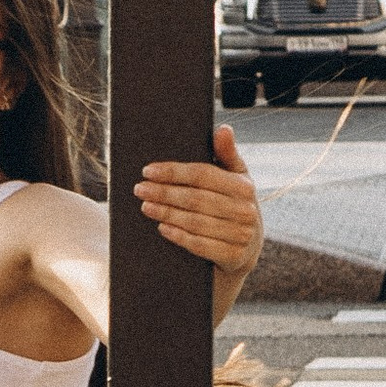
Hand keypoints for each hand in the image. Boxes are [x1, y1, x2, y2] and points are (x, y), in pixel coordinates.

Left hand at [134, 124, 264, 294]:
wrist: (245, 251)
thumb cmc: (233, 206)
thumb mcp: (234, 179)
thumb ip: (227, 154)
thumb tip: (224, 129)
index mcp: (245, 186)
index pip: (203, 175)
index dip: (174, 172)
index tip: (148, 170)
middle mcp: (246, 210)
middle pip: (196, 198)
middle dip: (164, 193)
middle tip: (140, 189)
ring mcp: (241, 235)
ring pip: (195, 222)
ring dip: (166, 214)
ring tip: (145, 206)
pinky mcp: (234, 257)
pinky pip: (200, 245)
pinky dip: (179, 236)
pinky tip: (162, 228)